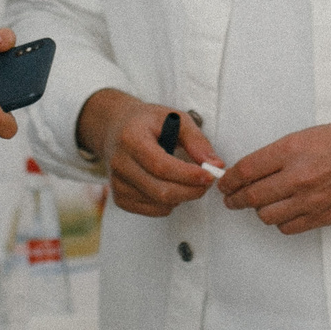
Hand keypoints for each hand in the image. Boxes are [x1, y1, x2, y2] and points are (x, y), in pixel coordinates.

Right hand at [81, 89, 216, 218]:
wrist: (115, 127)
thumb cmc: (147, 122)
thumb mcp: (175, 118)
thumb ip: (196, 140)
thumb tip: (215, 164)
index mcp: (131, 138)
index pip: (161, 165)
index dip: (188, 175)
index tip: (209, 175)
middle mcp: (120, 163)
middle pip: (160, 191)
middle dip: (191, 191)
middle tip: (207, 182)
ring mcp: (117, 183)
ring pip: (159, 204)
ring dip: (182, 196)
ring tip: (186, 178)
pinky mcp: (119, 198)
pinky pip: (153, 211)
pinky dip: (169, 203)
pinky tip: (169, 185)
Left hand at [216, 113, 330, 234]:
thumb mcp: (310, 134)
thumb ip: (280, 153)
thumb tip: (255, 169)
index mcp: (292, 150)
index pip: (246, 170)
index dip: (229, 180)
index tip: (225, 183)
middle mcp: (298, 175)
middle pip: (251, 196)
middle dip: (235, 200)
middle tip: (231, 200)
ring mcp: (311, 199)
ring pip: (267, 216)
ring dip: (259, 211)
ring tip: (261, 205)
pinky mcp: (323, 216)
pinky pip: (289, 227)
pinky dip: (281, 222)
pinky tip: (284, 213)